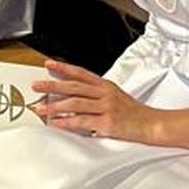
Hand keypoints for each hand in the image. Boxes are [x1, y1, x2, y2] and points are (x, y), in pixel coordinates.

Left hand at [33, 59, 162, 141]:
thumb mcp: (115, 96)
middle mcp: (105, 93)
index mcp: (106, 85)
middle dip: (52, 85)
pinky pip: (83, 121)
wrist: (152, 124)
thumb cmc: (134, 113)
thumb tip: (73, 97)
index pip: (81, 73)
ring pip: (75, 103)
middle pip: (74, 86)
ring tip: (41, 108)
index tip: (48, 64)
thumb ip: (96, 95)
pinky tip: (57, 122)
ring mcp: (106, 107)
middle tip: (37, 86)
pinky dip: (67, 121)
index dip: (63, 67)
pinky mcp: (107, 122)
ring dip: (55, 105)